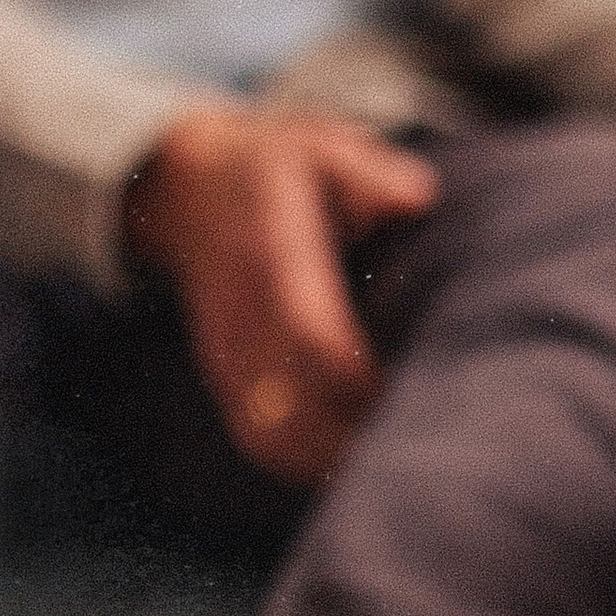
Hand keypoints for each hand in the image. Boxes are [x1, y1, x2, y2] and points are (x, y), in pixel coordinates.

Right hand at [123, 104, 440, 486]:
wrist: (183, 188)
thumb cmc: (273, 170)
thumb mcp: (318, 148)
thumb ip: (368, 174)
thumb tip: (413, 199)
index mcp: (271, 261)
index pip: (312, 339)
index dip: (362, 380)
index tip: (420, 394)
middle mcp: (243, 321)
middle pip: (294, 411)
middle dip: (360, 438)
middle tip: (432, 446)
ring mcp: (228, 358)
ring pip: (276, 439)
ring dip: (336, 462)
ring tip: (403, 466)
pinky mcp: (226, 381)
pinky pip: (263, 442)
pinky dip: (310, 465)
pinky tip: (361, 468)